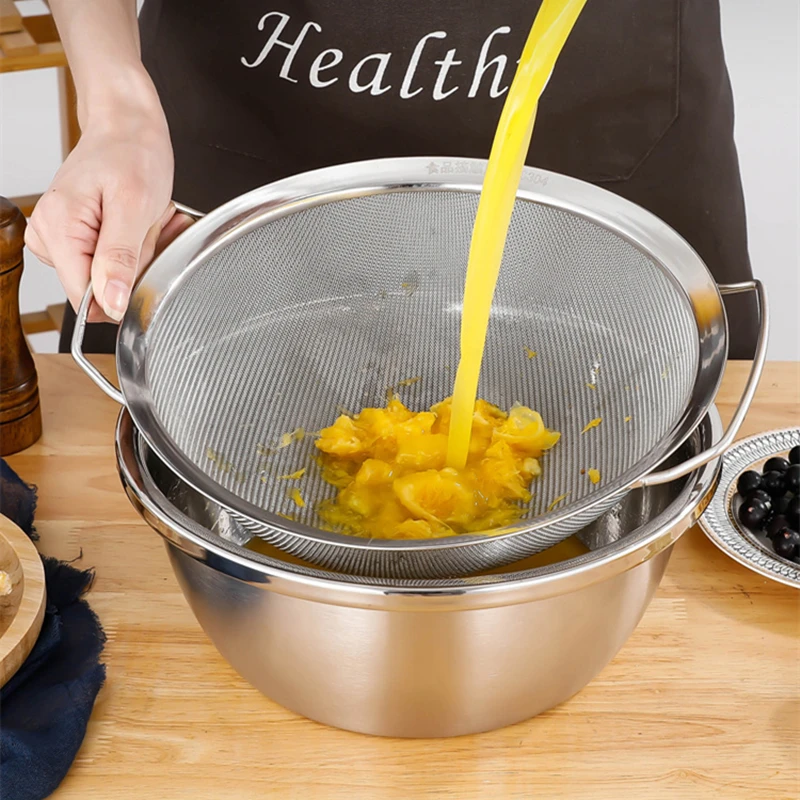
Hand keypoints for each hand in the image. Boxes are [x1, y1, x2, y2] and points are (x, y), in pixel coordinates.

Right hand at [25, 102, 192, 322]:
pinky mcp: (74, 236)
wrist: (126, 125)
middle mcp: (49, 233)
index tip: (142, 259)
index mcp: (57, 227)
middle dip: (135, 264)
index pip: (83, 297)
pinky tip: (139, 222)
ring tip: (144, 219)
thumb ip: (120, 261)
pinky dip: (135, 246)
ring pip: (110, 275)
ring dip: (139, 254)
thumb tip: (111, 304)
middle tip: (148, 227)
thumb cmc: (132, 152)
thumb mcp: (135, 207)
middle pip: (101, 286)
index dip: (121, 293)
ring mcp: (58, 235)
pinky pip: (112, 260)